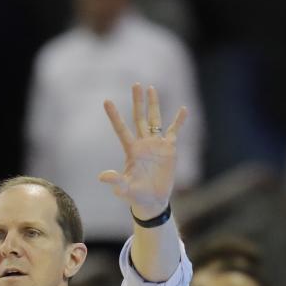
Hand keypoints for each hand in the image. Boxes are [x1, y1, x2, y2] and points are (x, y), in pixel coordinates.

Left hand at [98, 84, 188, 218]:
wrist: (153, 201)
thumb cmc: (136, 195)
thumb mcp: (124, 188)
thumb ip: (115, 181)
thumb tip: (101, 177)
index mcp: (131, 150)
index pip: (121, 129)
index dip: (114, 116)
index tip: (106, 101)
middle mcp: (143, 143)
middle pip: (139, 118)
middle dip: (137, 101)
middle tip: (136, 84)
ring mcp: (156, 144)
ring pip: (154, 120)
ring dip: (154, 105)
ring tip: (151, 88)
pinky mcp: (169, 149)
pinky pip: (174, 131)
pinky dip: (179, 121)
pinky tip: (183, 109)